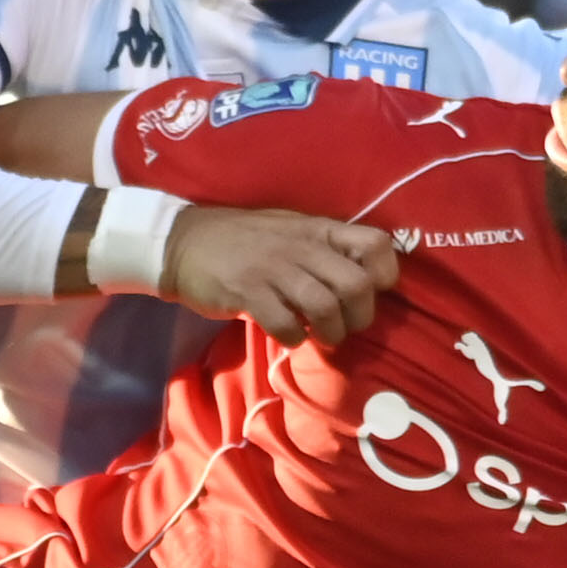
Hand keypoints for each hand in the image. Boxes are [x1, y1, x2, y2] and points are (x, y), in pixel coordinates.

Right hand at [165, 207, 398, 342]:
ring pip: (325, 306)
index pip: (375, 244)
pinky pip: (286, 324)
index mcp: (318, 229)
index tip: (370, 292)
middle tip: (344, 326)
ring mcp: (274, 268)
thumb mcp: (290, 232)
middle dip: (359, 316)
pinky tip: (289, 335)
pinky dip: (294, 338)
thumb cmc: (244, 241)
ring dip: (329, 332)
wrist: (183, 243)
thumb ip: (324, 250)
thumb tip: (361, 280)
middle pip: (356, 285)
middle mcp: (302, 246)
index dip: (383, 274)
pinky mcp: (248, 291)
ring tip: (319, 337)